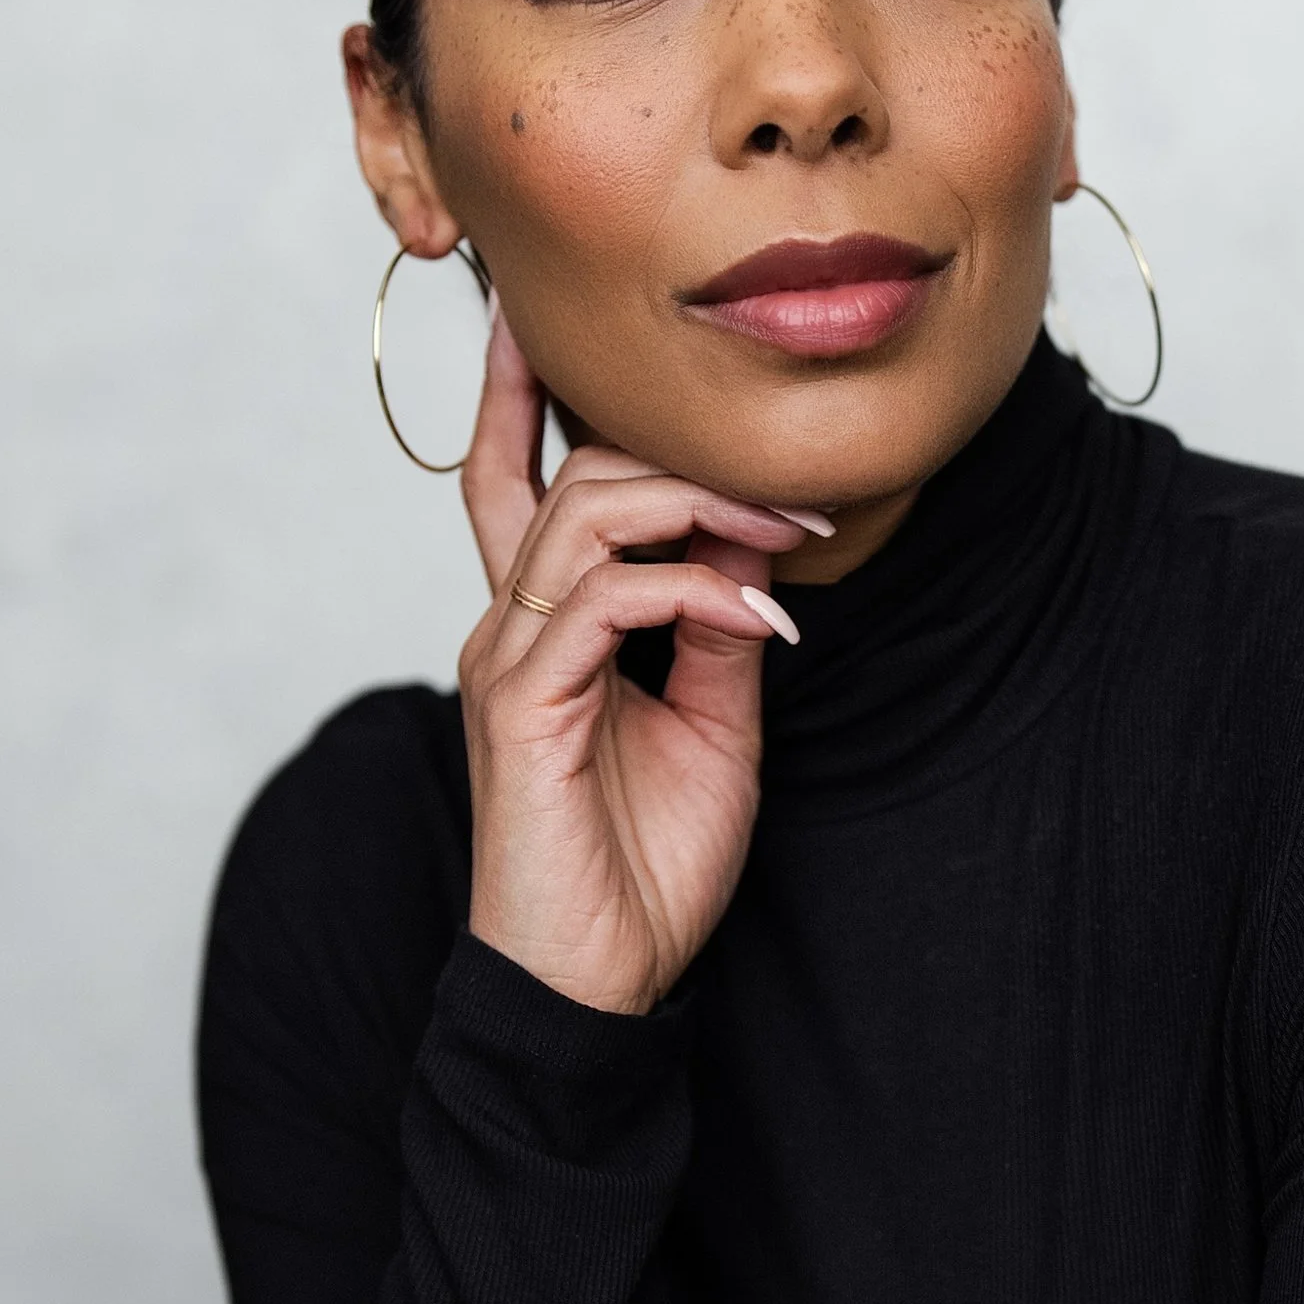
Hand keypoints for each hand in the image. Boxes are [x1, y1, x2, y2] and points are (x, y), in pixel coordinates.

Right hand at [456, 312, 828, 1014]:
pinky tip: (764, 620)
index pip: (522, 483)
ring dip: (701, 506)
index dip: (526, 394)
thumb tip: (753, 543)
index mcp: (546, 628)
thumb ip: (720, 630)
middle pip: (566, 475)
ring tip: (792, 529)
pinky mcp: (522, 705)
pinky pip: (606, 599)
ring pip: (583, 517)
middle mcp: (511, 629)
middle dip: (672, 443)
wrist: (595, 988)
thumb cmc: (643, 871)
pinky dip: (696, 589)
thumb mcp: (715, 729)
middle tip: (794, 474)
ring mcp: (509, 662)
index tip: (551, 315)